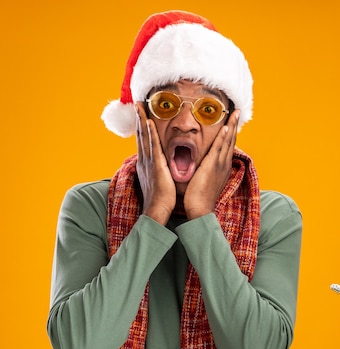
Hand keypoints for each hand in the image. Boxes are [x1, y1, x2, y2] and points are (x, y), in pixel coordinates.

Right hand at [135, 103, 175, 224]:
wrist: (156, 210)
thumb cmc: (160, 199)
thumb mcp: (158, 180)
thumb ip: (158, 171)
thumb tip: (160, 168)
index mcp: (146, 163)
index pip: (143, 141)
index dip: (140, 127)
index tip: (140, 114)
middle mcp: (144, 160)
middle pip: (140, 134)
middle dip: (138, 118)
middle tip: (136, 104)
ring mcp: (148, 161)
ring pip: (144, 136)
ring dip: (141, 120)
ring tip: (139, 106)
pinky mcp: (155, 165)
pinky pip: (152, 145)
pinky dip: (149, 133)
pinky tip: (148, 122)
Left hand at [184, 110, 239, 218]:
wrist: (200, 209)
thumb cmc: (200, 198)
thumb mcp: (206, 180)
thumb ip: (206, 170)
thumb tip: (203, 165)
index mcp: (222, 167)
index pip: (228, 145)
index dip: (231, 132)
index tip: (232, 121)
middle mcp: (224, 164)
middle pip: (231, 140)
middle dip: (235, 125)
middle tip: (238, 111)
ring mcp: (220, 164)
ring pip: (228, 141)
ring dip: (231, 126)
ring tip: (235, 113)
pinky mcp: (213, 166)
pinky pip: (219, 148)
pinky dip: (224, 137)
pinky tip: (226, 127)